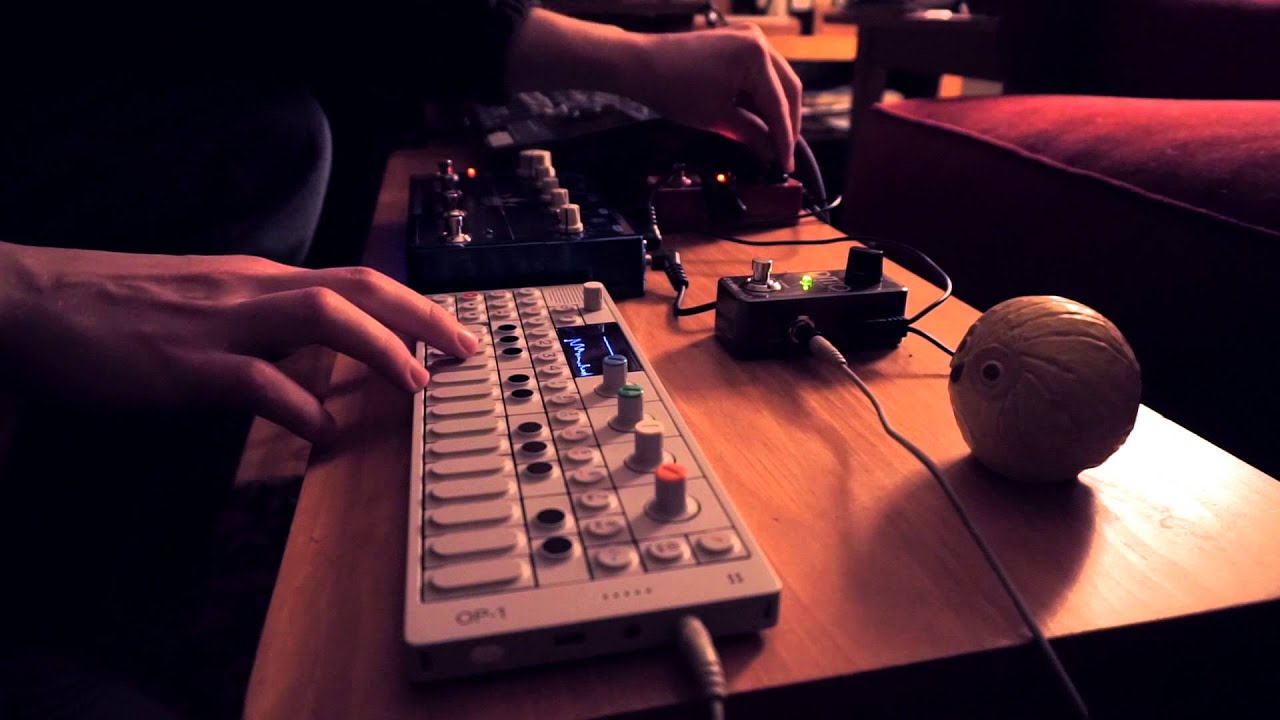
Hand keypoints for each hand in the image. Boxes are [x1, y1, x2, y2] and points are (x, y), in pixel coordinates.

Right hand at [0, 242, 476, 443]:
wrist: (31, 303)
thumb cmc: (118, 308)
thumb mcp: (207, 304)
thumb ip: (264, 321)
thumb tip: (315, 353)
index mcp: (258, 279)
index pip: (354, 281)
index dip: (412, 305)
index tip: (454, 332)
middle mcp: (250, 290)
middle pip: (358, 287)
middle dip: (422, 315)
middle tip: (466, 350)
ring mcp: (220, 324)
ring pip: (322, 317)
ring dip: (379, 347)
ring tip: (418, 382)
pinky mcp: (186, 364)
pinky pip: (257, 382)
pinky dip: (299, 406)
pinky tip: (322, 433)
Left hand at [506, 11, 802, 172]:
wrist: (640, 65)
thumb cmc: (672, 86)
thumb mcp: (718, 118)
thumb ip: (751, 135)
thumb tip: (771, 152)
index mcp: (756, 56)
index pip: (780, 105)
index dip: (784, 139)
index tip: (786, 164)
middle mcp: (757, 41)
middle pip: (788, 89)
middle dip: (786, 124)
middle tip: (783, 153)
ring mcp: (747, 39)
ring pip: (776, 82)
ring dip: (774, 111)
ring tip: (769, 141)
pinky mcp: (736, 45)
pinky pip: (759, 75)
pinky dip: (759, 98)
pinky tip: (756, 121)